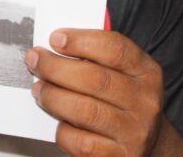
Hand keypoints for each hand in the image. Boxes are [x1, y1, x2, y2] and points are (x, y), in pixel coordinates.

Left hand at [25, 29, 170, 156]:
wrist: (147, 144)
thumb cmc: (123, 100)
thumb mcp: (122, 73)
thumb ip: (95, 56)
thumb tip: (55, 44)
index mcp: (147, 72)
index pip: (116, 49)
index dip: (82, 41)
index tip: (55, 38)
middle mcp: (145, 102)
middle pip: (95, 79)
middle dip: (56, 67)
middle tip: (35, 60)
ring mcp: (134, 132)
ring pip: (84, 110)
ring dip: (53, 96)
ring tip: (39, 89)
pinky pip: (81, 142)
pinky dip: (62, 130)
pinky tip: (58, 121)